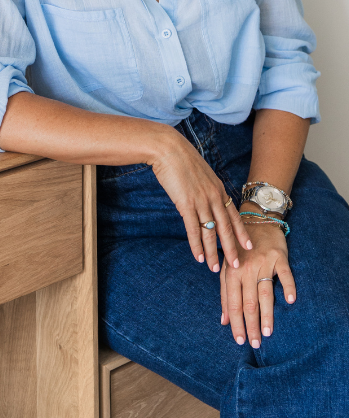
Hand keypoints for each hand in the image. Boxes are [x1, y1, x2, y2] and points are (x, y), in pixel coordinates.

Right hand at [149, 130, 252, 272]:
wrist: (168, 149)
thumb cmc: (181, 159)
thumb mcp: (200, 173)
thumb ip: (205, 188)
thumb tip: (206, 197)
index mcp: (218, 188)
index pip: (233, 215)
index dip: (241, 232)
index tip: (249, 246)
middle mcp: (214, 196)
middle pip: (225, 228)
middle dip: (231, 248)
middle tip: (236, 266)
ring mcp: (201, 200)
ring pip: (210, 232)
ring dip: (212, 252)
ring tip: (213, 268)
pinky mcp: (186, 204)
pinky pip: (194, 229)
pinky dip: (196, 245)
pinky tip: (198, 257)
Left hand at [220, 219, 295, 346]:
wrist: (257, 220)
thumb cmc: (240, 248)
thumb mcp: (228, 267)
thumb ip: (225, 293)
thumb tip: (224, 321)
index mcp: (231, 272)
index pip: (233, 303)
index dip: (236, 323)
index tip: (239, 340)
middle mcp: (246, 268)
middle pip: (248, 302)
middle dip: (250, 325)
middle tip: (255, 344)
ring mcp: (263, 262)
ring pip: (264, 293)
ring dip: (267, 314)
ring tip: (268, 332)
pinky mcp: (279, 257)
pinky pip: (284, 274)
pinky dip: (288, 287)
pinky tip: (291, 301)